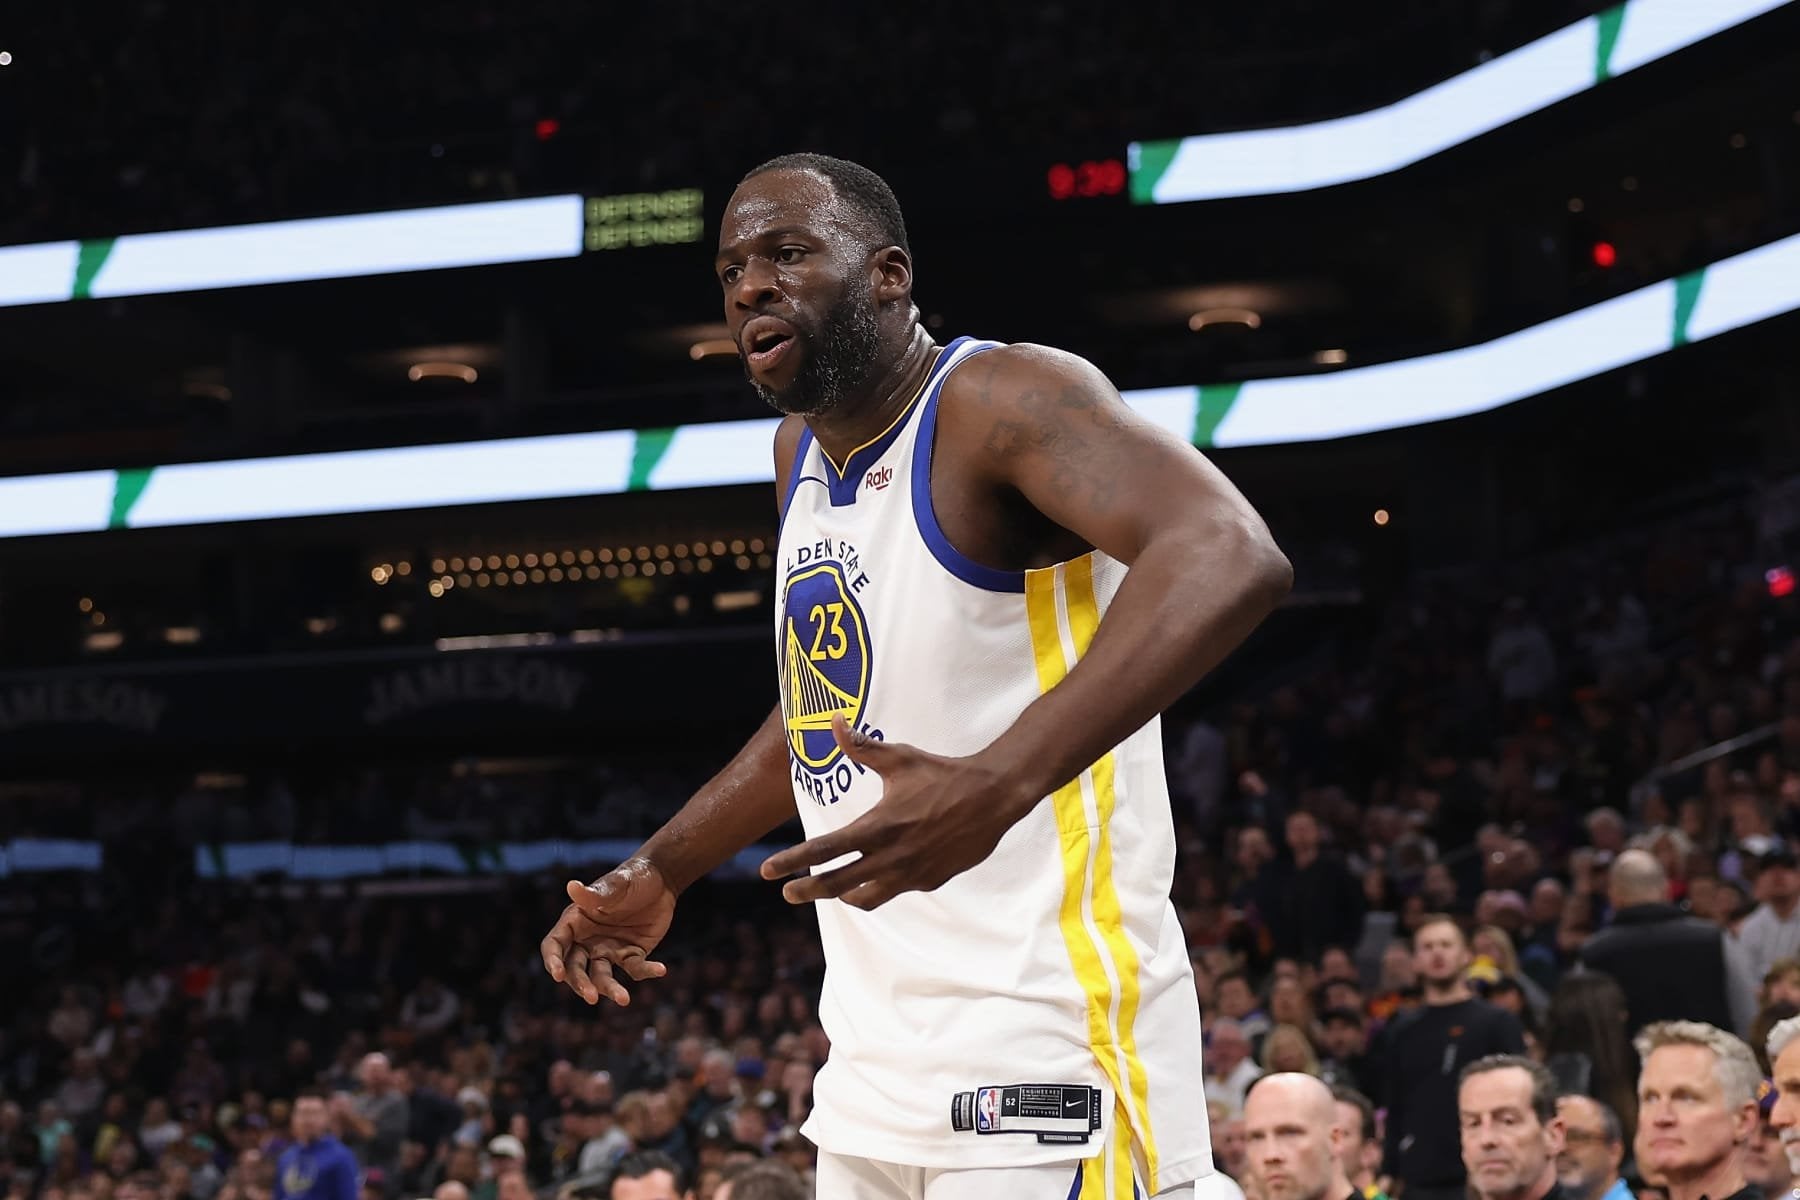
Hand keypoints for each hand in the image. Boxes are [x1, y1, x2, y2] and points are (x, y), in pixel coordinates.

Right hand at [540, 858, 673, 1005]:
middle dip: (581, 984)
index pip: (555, 945)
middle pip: (575, 968)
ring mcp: (609, 950)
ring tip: (624, 999)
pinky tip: (661, 969)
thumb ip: (596, 894)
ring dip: (610, 989)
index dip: (553, 961)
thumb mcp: (617, 884)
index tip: (557, 975)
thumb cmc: (633, 877)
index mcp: (576, 921)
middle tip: (591, 998)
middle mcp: (587, 940)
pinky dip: (647, 972)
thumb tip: (572, 886)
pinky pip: (635, 969)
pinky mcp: (631, 955)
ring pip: (602, 977)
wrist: (662, 880)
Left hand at [759, 714, 1033, 909]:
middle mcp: (891, 856)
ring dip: (844, 896)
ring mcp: (911, 874)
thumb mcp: (901, 758)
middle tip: (787, 892)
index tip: (767, 870)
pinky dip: (881, 886)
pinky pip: (897, 890)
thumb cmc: (944, 774)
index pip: (825, 850)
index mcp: (878, 826)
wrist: (993, 798)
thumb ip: (862, 747)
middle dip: (807, 890)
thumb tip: (832, 722)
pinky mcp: (930, 881)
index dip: (792, 861)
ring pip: (866, 898)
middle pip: (837, 884)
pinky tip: (879, 874)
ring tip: (833, 890)